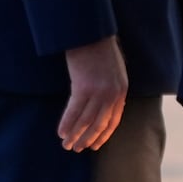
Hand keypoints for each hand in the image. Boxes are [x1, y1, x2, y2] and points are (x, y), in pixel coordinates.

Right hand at [58, 36, 127, 152]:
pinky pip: (74, 112)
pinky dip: (66, 124)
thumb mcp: (113, 70)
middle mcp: (113, 94)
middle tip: (77, 149)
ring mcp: (99, 92)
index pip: (114, 120)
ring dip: (75, 135)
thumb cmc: (99, 48)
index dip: (103, 135)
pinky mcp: (83, 87)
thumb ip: (110, 87)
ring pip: (86, 121)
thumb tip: (100, 105)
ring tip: (66, 144)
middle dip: (88, 139)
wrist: (91, 32)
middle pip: (100, 124)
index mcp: (122, 89)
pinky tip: (60, 132)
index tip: (94, 145)